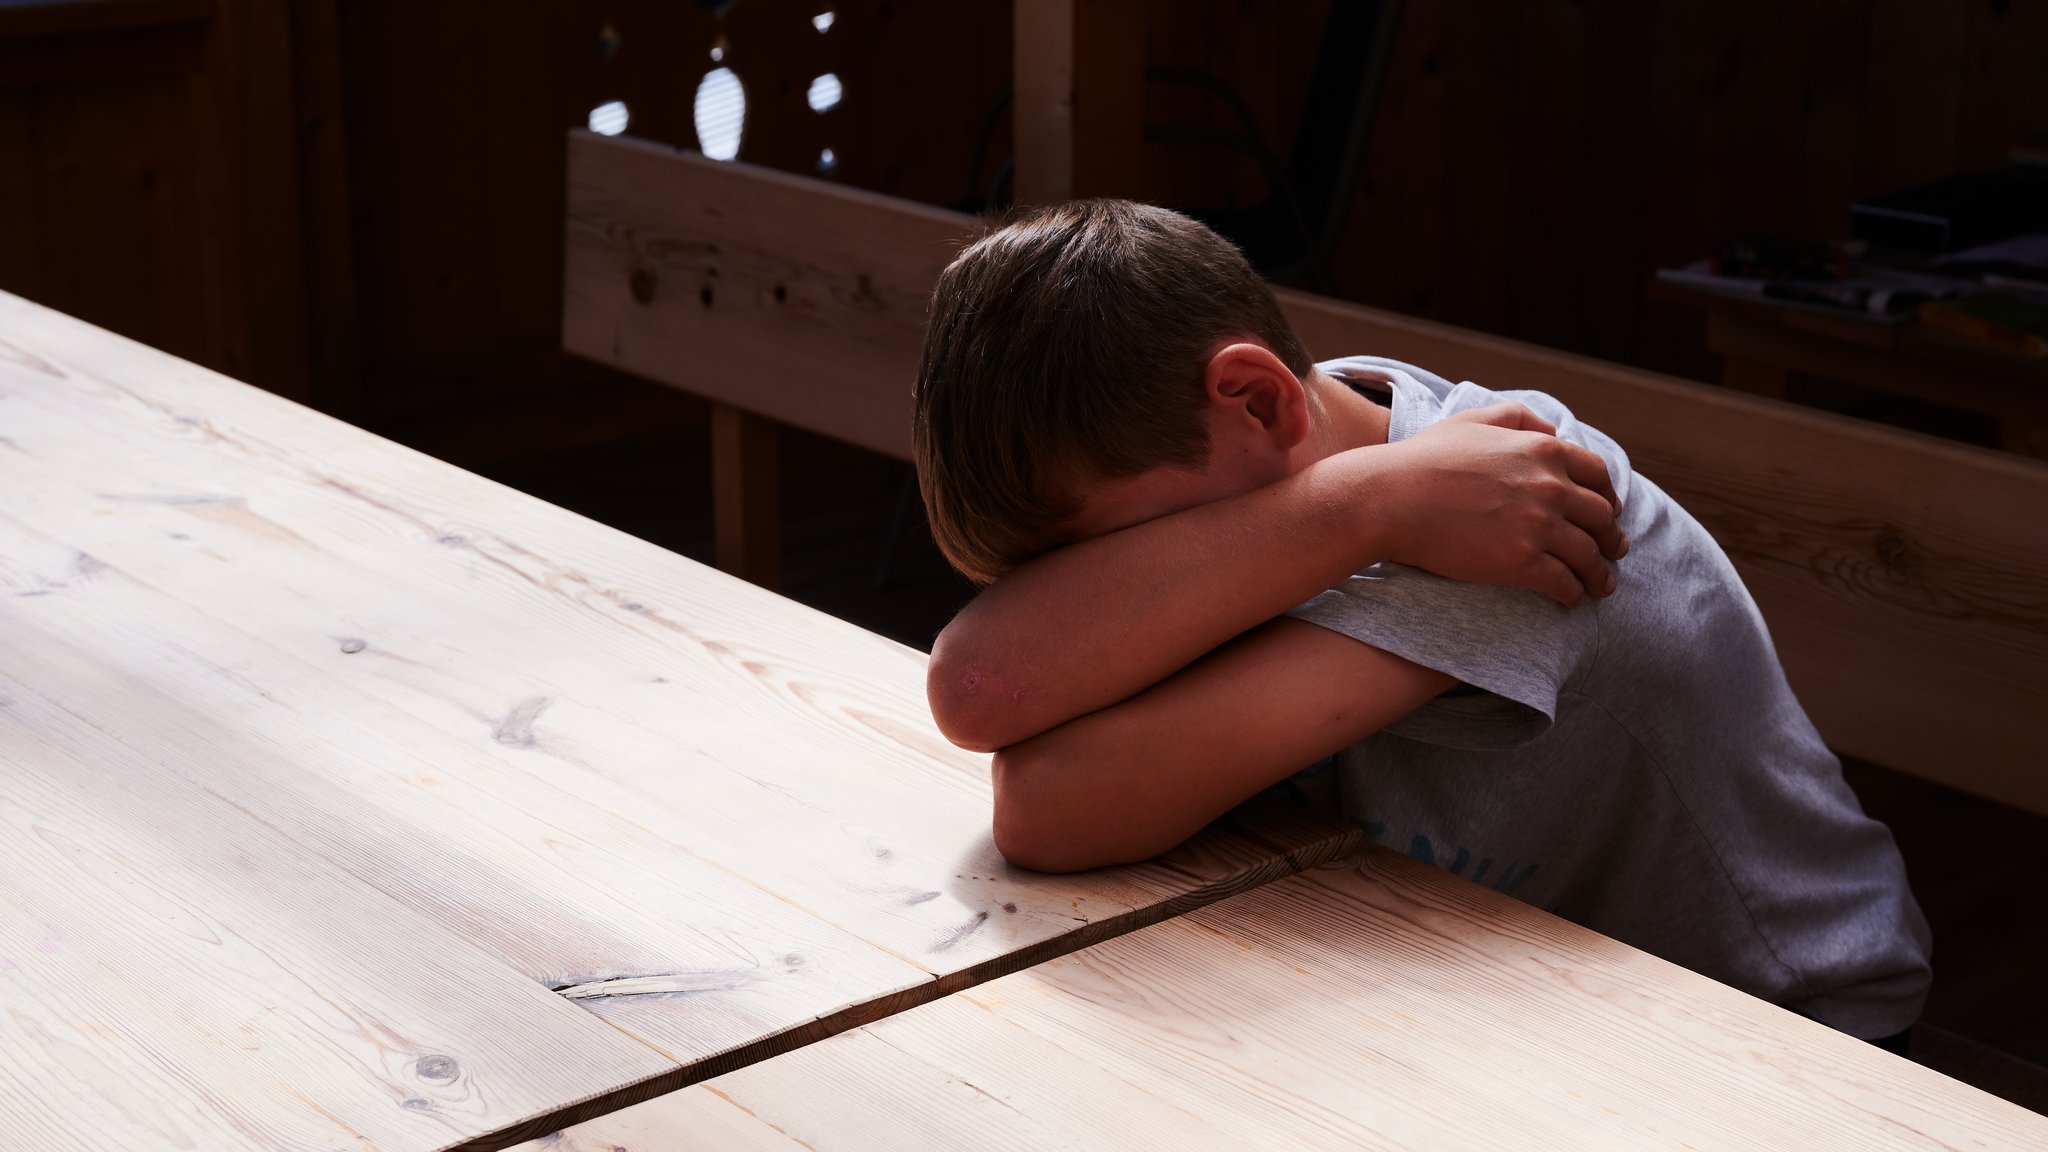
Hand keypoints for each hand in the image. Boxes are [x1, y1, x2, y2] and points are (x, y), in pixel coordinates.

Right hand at [1375, 401, 1627, 605]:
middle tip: (1613, 550)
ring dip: (1600, 573)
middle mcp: (1551, 487)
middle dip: (1611, 537)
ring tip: (1602, 585)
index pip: (1598, 475)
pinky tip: (1571, 598)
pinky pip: (1564, 583)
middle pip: (1601, 517)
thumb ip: (1518, 417)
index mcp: (1543, 450)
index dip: (1608, 496)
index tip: (1609, 511)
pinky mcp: (1523, 563)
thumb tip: (1553, 430)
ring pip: (1589, 555)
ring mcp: (1540, 527)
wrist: (1391, 499)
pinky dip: (1574, 592)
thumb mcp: (1474, 419)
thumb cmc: (1425, 459)